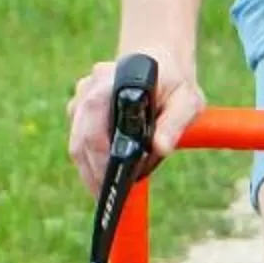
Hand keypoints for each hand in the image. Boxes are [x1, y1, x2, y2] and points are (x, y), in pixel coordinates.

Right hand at [66, 48, 206, 193]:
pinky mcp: (79, 111)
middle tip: (109, 199)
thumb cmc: (174, 84)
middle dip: (93, 172)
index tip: (110, 179)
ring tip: (108, 194)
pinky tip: (106, 176)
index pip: (93, 112)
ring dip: (90, 170)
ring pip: (77, 142)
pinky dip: (91, 161)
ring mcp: (81, 98)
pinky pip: (79, 141)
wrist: (160, 64)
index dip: (98, 150)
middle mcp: (91, 86)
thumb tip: (161, 148)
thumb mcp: (186, 100)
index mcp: (115, 79)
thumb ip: (175, 122)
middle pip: (80, 135)